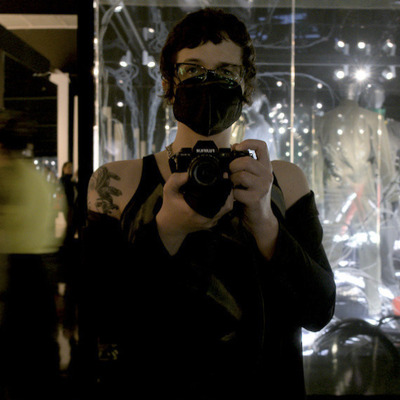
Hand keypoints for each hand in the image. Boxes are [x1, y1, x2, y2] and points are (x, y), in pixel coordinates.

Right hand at [156, 172, 233, 254]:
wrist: (170, 226)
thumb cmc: (170, 207)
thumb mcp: (169, 191)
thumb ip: (176, 179)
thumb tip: (189, 172)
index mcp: (196, 211)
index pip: (218, 199)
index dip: (223, 186)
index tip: (223, 176)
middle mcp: (205, 219)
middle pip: (227, 204)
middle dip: (228, 190)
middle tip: (225, 179)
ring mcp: (209, 223)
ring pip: (227, 209)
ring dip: (228, 197)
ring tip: (224, 185)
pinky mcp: (211, 224)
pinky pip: (223, 213)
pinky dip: (224, 203)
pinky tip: (220, 195)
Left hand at [230, 139, 277, 258]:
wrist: (260, 217)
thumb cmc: (252, 194)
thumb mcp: (252, 177)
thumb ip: (245, 163)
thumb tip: (232, 147)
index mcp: (266, 166)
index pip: (262, 146)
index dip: (249, 142)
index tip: (237, 147)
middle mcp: (267, 175)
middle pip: (246, 161)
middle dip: (233, 166)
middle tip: (230, 173)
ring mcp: (262, 187)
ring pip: (241, 175)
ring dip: (231, 180)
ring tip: (233, 185)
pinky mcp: (255, 199)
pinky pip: (236, 191)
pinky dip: (232, 194)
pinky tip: (235, 196)